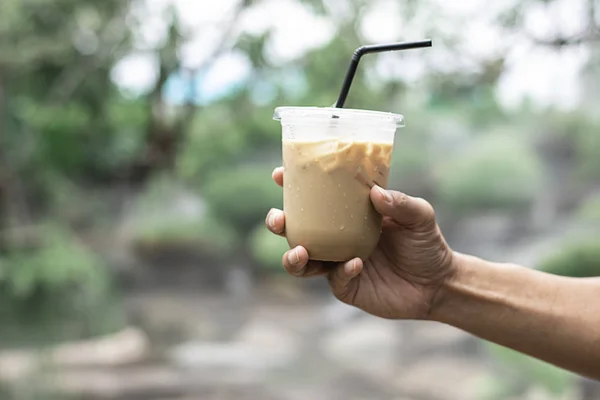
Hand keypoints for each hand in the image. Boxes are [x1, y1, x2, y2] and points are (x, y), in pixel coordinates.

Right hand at [265, 167, 454, 319]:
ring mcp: (338, 264)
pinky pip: (335, 279)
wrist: (438, 284)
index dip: (292, 187)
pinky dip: (341, 271)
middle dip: (279, 224)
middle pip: (296, 230)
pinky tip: (355, 263)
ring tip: (300, 250)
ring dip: (293, 257)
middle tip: (278, 219)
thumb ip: (400, 203)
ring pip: (303, 262)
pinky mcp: (347, 288)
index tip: (278, 175)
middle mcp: (336, 239)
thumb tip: (375, 193)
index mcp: (347, 215)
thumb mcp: (419, 216)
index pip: (314, 199)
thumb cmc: (426, 244)